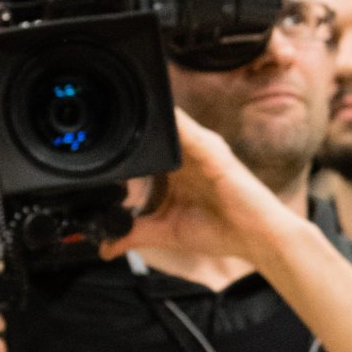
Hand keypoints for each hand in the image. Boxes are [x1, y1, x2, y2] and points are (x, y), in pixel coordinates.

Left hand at [100, 109, 294, 267]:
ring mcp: (200, 149)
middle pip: (153, 131)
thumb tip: (105, 247)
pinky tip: (152, 114)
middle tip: (98, 119)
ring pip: (167, 124)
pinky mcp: (212, 151)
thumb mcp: (165, 232)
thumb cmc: (220, 230)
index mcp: (176, 170)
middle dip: (129, 125)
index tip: (95, 142)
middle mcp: (187, 154)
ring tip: (118, 103)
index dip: (122, 145)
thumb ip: (135, 234)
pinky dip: (170, 121)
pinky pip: (188, 130)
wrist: (257, 237)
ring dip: (146, 115)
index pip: (144, 149)